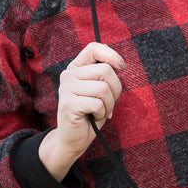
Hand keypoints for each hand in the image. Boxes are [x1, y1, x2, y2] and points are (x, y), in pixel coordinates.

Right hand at [39, 43, 124, 180]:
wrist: (74, 139)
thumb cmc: (91, 113)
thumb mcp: (100, 90)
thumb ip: (105, 75)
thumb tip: (120, 65)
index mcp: (76, 68)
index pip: (93, 48)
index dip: (112, 55)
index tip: (122, 67)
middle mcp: (68, 75)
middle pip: (105, 70)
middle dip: (116, 89)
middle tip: (110, 102)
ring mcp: (66, 89)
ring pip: (103, 88)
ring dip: (109, 104)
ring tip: (101, 111)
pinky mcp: (68, 104)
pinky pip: (97, 103)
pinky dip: (102, 113)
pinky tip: (94, 117)